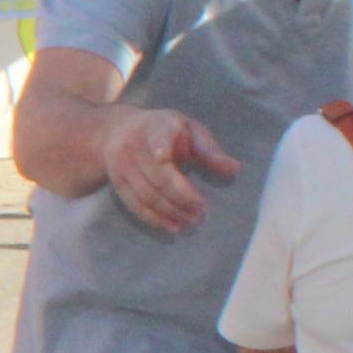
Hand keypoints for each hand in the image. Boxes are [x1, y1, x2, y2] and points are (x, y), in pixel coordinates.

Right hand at [100, 106, 240, 234]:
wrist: (118, 131)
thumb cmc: (164, 130)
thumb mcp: (189, 131)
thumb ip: (209, 150)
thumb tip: (234, 169)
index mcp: (157, 127)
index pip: (157, 137)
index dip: (159, 145)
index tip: (163, 157)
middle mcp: (135, 145)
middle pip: (156, 176)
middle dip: (180, 196)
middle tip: (202, 210)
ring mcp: (122, 165)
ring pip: (146, 194)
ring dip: (171, 211)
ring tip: (193, 220)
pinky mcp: (118, 182)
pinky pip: (135, 205)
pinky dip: (155, 219)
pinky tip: (173, 226)